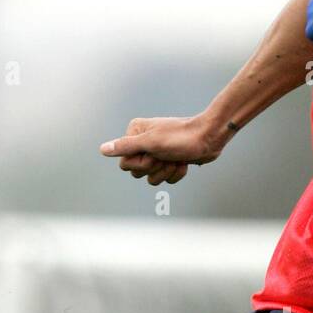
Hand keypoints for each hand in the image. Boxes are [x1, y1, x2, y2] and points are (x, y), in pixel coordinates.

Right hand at [100, 114, 225, 186]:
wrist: (209, 138)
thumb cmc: (181, 138)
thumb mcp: (151, 143)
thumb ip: (126, 147)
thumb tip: (103, 150)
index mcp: (135, 133)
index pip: (125, 163)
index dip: (140, 164)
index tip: (153, 154)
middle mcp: (143, 142)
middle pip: (137, 172)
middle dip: (154, 168)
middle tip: (166, 156)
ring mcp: (157, 152)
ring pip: (151, 178)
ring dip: (166, 172)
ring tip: (176, 159)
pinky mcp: (169, 161)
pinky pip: (165, 179)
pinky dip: (175, 173)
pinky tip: (183, 163)